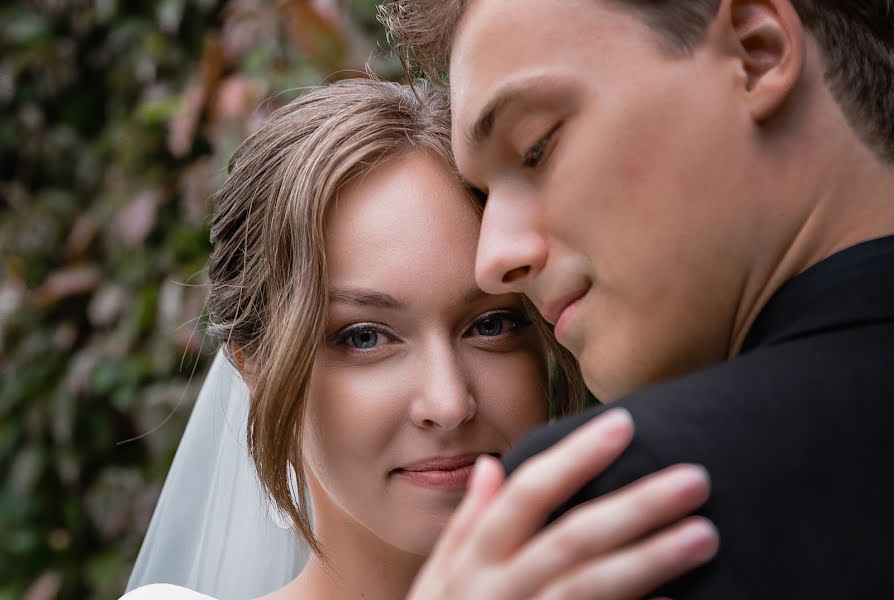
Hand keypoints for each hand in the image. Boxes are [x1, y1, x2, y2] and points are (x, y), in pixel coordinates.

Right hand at [407, 408, 717, 599]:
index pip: (527, 495)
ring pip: (591, 587)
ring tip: (704, 535)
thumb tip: (491, 466)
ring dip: (650, 560)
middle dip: (634, 507)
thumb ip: (465, 527)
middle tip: (694, 479)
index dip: (575, 458)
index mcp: (474, 563)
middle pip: (572, 539)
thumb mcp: (436, 582)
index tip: (622, 423)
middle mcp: (499, 591)